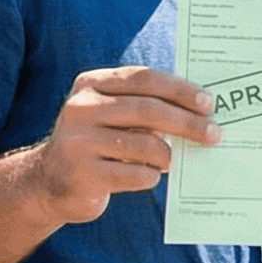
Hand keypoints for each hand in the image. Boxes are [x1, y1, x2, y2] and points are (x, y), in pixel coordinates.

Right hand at [24, 66, 221, 224]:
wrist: (47, 182)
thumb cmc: (95, 143)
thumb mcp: (110, 114)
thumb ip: (143, 106)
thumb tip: (199, 112)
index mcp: (90, 84)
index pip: (144, 79)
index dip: (180, 89)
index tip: (209, 102)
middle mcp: (81, 108)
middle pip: (148, 110)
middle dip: (187, 122)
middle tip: (214, 133)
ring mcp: (78, 142)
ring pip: (145, 145)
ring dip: (167, 155)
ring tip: (170, 160)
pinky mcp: (83, 175)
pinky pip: (136, 175)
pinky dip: (151, 176)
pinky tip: (148, 176)